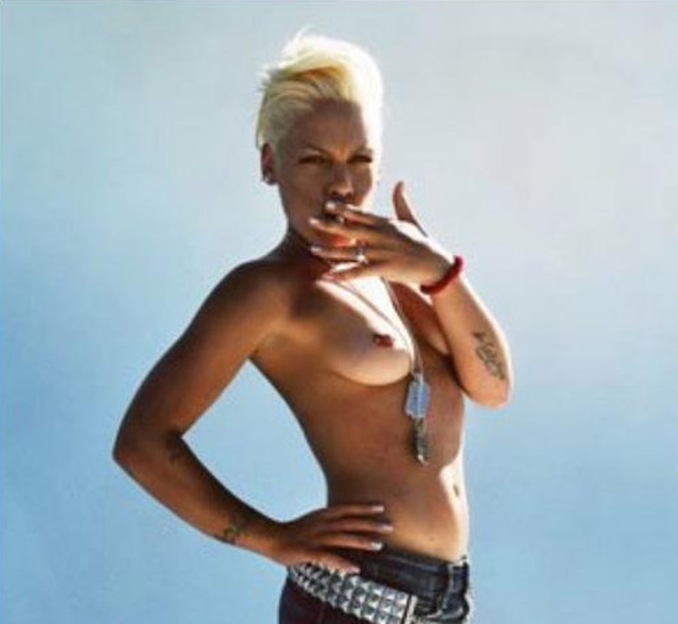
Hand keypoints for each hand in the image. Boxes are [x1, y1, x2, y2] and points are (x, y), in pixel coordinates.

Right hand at [267, 502, 393, 572]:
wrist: (272, 538)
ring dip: (362, 541)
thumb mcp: (315, 520)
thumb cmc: (295, 531)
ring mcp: (316, 537)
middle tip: (389, 526)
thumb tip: (347, 523)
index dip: (364, 507)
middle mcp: (322, 524)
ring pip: (343, 538)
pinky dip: (342, 563)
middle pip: (350, 522)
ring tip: (379, 546)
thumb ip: (330, 521)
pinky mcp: (308, 552)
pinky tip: (355, 568)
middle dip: (371, 524)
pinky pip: (328, 558)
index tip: (381, 507)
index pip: (347, 508)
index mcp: (323, 515)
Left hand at [308, 181, 453, 283]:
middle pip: (351, 229)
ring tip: (313, 248)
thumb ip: (401, 202)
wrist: (435, 264)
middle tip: (310, 220)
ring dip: (331, 250)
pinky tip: (329, 275)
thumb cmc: (422, 242)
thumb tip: (400, 182)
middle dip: (330, 225)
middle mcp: (381, 236)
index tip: (327, 204)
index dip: (343, 209)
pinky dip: (343, 274)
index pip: (361, 215)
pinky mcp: (384, 269)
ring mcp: (382, 253)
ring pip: (351, 251)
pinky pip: (359, 272)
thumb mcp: (411, 220)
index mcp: (386, 224)